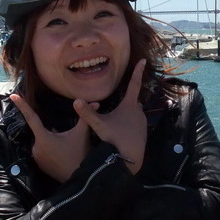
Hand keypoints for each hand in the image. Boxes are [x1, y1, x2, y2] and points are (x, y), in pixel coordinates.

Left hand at [10, 93, 91, 183]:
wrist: (80, 179)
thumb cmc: (80, 155)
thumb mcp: (82, 134)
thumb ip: (85, 116)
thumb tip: (95, 102)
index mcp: (43, 137)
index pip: (31, 117)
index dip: (22, 105)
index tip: (13, 96)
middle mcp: (36, 147)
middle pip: (41, 131)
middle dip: (51, 130)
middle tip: (66, 139)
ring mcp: (37, 158)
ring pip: (42, 141)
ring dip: (51, 140)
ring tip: (66, 147)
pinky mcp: (40, 165)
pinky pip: (43, 151)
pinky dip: (50, 149)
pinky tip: (62, 153)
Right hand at [73, 59, 146, 174]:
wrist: (129, 159)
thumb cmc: (115, 139)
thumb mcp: (99, 125)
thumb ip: (87, 113)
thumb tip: (75, 100)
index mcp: (129, 106)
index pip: (134, 84)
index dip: (138, 72)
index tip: (144, 61)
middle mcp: (139, 112)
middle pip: (133, 101)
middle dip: (127, 100)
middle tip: (118, 102)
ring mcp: (142, 123)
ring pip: (134, 113)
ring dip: (126, 114)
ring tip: (115, 120)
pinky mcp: (143, 134)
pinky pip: (135, 124)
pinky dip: (128, 125)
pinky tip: (120, 132)